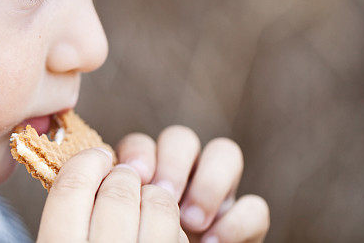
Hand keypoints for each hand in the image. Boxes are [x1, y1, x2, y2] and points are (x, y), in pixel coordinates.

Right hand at [37, 147, 187, 241]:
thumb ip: (65, 215)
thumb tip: (79, 163)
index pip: (71, 189)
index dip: (85, 163)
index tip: (97, 157)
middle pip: (118, 192)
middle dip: (123, 175)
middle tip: (122, 178)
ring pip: (159, 204)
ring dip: (154, 194)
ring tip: (144, 203)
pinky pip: (178, 232)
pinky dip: (171, 225)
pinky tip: (157, 235)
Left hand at [116, 126, 269, 242]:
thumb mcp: (124, 226)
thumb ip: (118, 200)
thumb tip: (108, 176)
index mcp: (145, 177)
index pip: (141, 144)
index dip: (139, 152)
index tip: (135, 176)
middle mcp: (182, 176)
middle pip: (181, 138)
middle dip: (173, 162)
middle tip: (166, 195)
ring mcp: (217, 195)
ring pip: (224, 151)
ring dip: (210, 181)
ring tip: (192, 221)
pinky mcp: (245, 221)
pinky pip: (255, 205)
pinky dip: (237, 221)